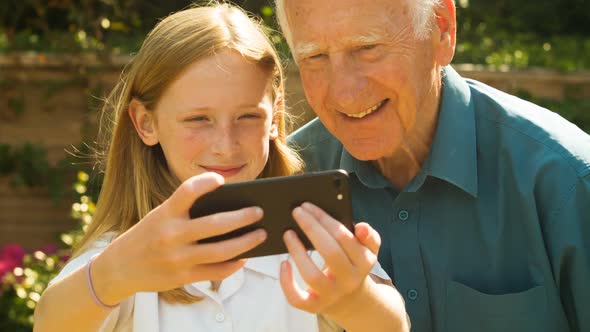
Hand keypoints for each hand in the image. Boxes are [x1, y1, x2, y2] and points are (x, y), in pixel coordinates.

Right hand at [93, 172, 266, 304]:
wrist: (120, 267)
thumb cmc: (149, 235)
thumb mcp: (160, 217)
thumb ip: (187, 212)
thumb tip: (230, 210)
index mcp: (165, 213)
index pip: (187, 191)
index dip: (205, 183)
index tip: (221, 179)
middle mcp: (171, 234)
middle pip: (215, 224)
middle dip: (242, 217)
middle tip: (259, 211)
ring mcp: (177, 258)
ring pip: (221, 251)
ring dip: (245, 243)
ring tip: (260, 234)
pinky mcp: (182, 277)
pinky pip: (215, 272)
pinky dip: (234, 264)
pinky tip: (244, 257)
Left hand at [279, 202, 379, 314]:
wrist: (353, 300)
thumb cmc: (354, 265)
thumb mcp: (368, 251)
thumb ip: (369, 236)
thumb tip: (361, 227)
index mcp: (364, 262)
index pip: (344, 237)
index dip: (324, 219)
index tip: (308, 206)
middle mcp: (349, 280)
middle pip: (330, 252)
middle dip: (311, 228)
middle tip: (296, 211)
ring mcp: (332, 295)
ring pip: (312, 276)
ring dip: (297, 252)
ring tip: (288, 233)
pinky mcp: (315, 306)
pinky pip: (298, 299)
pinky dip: (287, 282)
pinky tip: (283, 264)